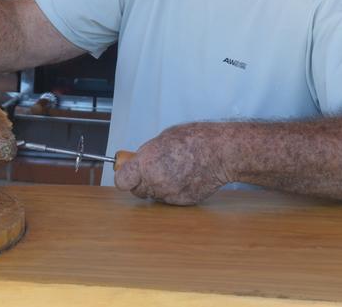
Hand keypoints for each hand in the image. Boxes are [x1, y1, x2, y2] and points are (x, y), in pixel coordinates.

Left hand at [114, 123, 230, 205]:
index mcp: (146, 163)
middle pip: (137, 190)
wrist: (220, 153)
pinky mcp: (183, 202)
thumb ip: (148, 153)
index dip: (124, 177)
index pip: (121, 181)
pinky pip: (170, 199)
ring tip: (173, 171)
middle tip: (152, 170)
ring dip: (158, 187)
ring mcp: (169, 194)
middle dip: (141, 182)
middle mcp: (155, 182)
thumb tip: (139, 160)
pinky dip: (173, 191)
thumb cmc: (195, 140)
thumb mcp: (163, 138)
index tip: (127, 173)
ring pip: (154, 196)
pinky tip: (183, 178)